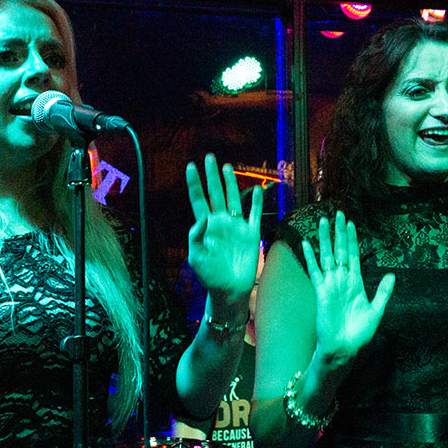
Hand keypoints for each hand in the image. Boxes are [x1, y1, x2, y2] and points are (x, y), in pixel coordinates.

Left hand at [186, 154, 262, 307]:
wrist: (229, 290)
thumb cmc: (209, 276)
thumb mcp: (195, 258)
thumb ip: (195, 236)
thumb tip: (203, 216)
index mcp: (206, 227)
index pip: (199, 200)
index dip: (195, 184)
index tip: (191, 166)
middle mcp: (221, 222)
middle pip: (216, 193)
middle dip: (212, 176)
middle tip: (210, 157)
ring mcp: (236, 227)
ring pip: (234, 199)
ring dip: (231, 183)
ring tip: (227, 166)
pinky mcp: (251, 234)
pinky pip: (255, 215)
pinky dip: (256, 203)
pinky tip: (257, 190)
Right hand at [302, 211, 393, 366]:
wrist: (344, 350)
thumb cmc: (359, 334)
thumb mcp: (376, 311)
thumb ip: (383, 292)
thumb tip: (392, 274)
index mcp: (356, 283)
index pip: (354, 255)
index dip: (352, 239)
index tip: (350, 223)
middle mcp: (342, 280)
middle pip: (340, 250)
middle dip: (339, 232)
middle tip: (337, 213)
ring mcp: (331, 284)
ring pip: (327, 256)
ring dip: (325, 239)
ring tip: (323, 221)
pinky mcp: (321, 292)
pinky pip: (315, 271)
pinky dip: (311, 257)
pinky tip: (306, 243)